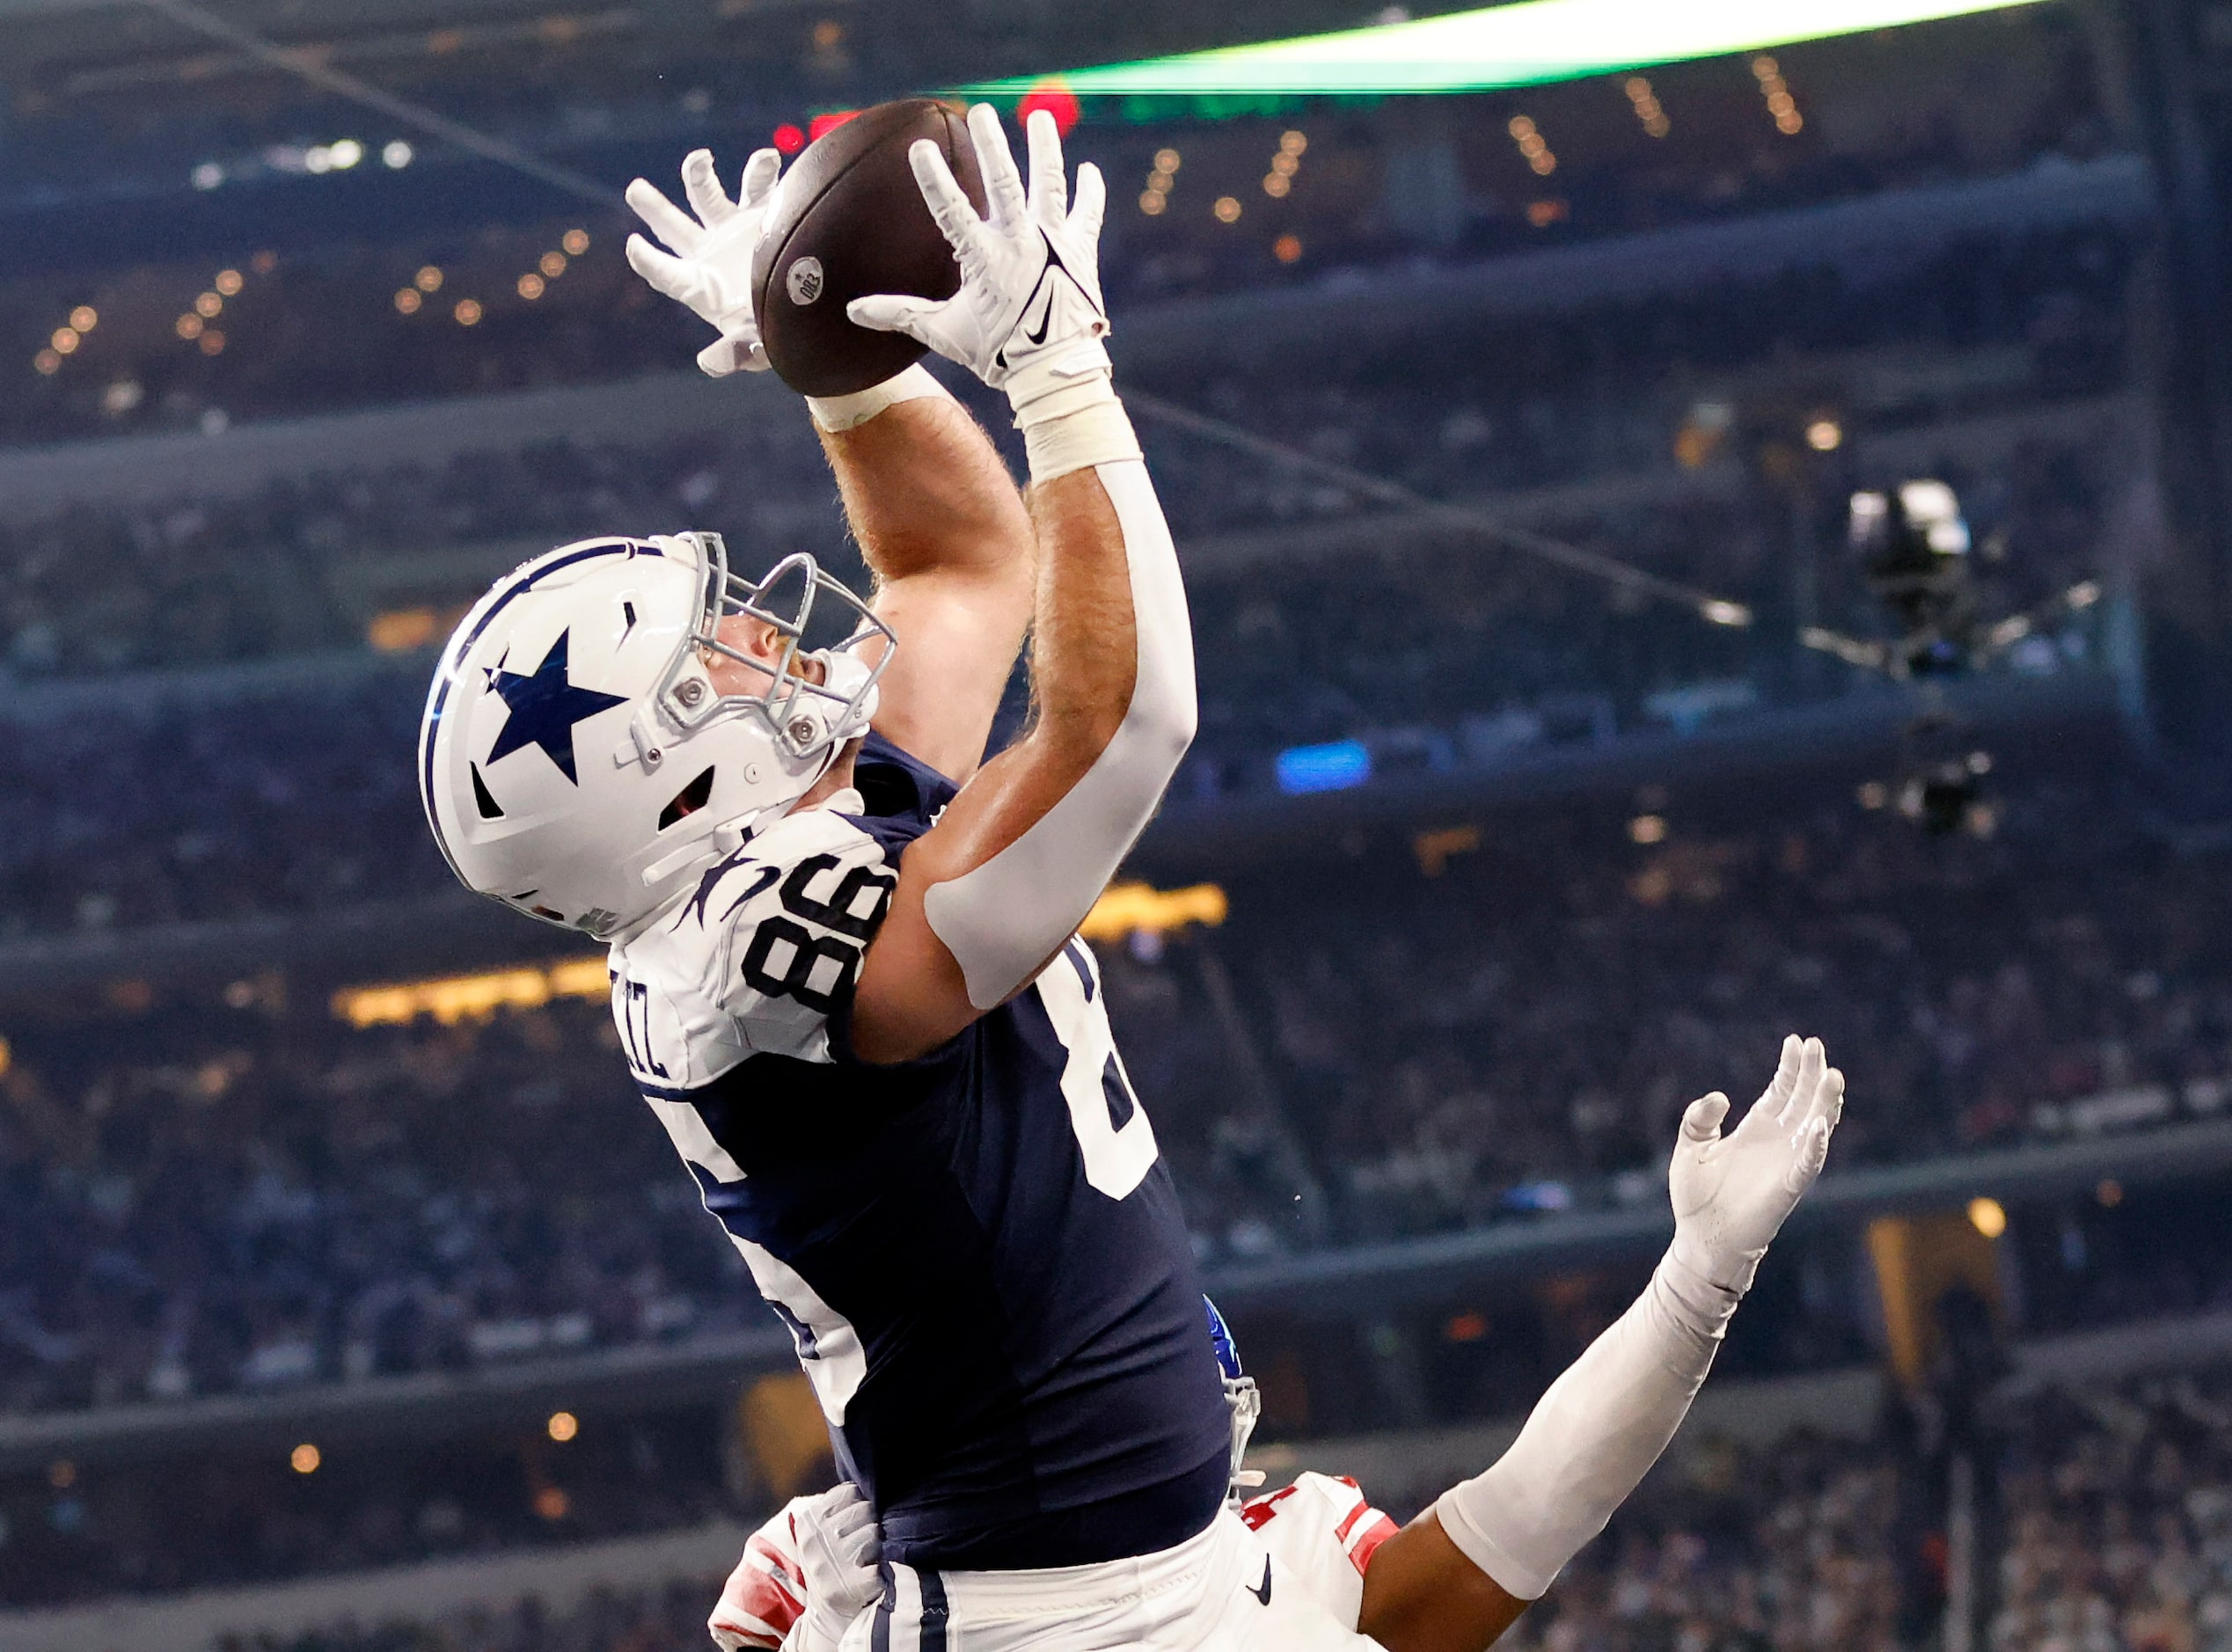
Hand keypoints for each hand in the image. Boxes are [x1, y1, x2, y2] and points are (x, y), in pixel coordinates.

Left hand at [627, 147, 782, 377]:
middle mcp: (711, 252)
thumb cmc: (779, 334)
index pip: (666, 273)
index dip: (647, 261)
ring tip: (700, 159)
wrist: (816, 311)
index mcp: (701, 286)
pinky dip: (760, 169)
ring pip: (707, 195)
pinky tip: (767, 160)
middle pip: (673, 227)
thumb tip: (709, 363)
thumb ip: (733, 354)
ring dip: (698, 175)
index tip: (633, 244)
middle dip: (653, 208)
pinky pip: (759, 184)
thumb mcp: (756, 348)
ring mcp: (735, 229)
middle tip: (634, 190)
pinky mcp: (766, 212)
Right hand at [707, 1482, 880, 1651]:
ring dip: (877, 1544)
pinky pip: (881, 1563)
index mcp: (808, 1522)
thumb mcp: (819, 1530)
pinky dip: (883, 1567)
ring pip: (875, 1532)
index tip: (853, 1520)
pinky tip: (872, 1572)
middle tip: (862, 1541)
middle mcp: (816, 1541)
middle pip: (865, 1509)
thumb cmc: (830, 1559)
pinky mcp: (851, 1585)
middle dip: (869, 1523)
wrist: (826, 1609)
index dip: (858, 1504)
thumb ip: (834, 1505)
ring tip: (866, 1557)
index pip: (850, 1492)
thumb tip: (865, 1482)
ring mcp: (833, 1563)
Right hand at [849, 104, 1110, 414]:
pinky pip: (1087, 212)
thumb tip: (853, 311)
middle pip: (1003, 182)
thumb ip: (901, 314)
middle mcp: (1020, 242)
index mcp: (984, 259)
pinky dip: (1089, 190)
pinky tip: (1088, 169)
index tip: (920, 147)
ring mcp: (1054, 242)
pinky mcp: (1081, 252)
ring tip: (1038, 117)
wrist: (1056, 372)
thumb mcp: (945, 332)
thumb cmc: (1000, 353)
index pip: (951, 210)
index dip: (934, 179)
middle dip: (991, 145)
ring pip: (1048, 184)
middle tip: (981, 112)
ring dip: (1043, 148)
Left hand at [1668, 1035, 1843, 1294]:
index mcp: (1757, 1129)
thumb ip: (1699, 1119)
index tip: (1797, 1041)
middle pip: (1803, 1100)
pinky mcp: (1788, 1187)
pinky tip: (1818, 1123)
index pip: (1782, 1091)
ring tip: (1832, 1076)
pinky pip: (1808, 1164)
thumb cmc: (1696, 1196)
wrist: (1701, 1237)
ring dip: (1825, 1102)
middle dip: (1812, 1073)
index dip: (1791, 1067)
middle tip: (1817, 1045)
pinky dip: (1815, 1145)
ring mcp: (1787, 1163)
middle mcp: (1778, 1142)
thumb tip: (1720, 1097)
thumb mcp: (1690, 1147)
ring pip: (1816, 1126)